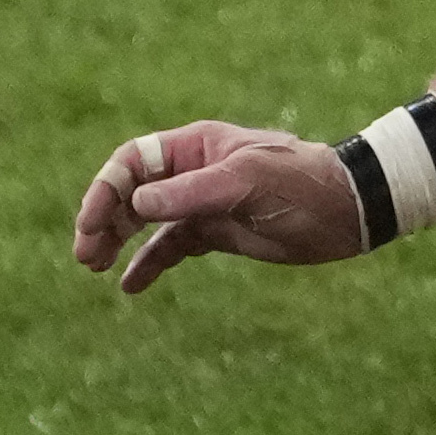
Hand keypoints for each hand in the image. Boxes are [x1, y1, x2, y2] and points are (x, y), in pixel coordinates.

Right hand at [73, 119, 368, 290]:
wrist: (350, 210)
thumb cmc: (301, 185)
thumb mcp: (245, 183)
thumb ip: (190, 193)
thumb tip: (136, 205)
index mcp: (196, 147)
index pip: (134, 162)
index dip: (107, 190)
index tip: (93, 224)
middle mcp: (192, 173)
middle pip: (131, 192)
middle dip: (103, 220)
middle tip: (85, 254)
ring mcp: (203, 203)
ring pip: (145, 221)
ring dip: (118, 242)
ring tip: (96, 267)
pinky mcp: (217, 232)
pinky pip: (171, 247)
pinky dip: (149, 264)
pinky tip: (130, 286)